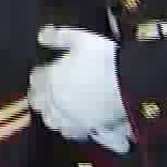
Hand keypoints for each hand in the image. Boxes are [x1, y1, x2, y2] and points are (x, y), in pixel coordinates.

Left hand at [29, 25, 129, 149]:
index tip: (45, 70)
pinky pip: (68, 132)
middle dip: (40, 95)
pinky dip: (68, 126)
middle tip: (47, 89)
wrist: (131, 83)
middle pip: (37, 102)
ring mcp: (70, 116)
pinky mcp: (85, 128)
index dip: (40, 73)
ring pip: (50, 119)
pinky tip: (73, 120)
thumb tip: (42, 34)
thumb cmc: (107, 60)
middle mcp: (56, 100)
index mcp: (52, 78)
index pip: (35, 78)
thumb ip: (59, 37)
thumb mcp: (82, 40)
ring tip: (58, 106)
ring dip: (50, 112)